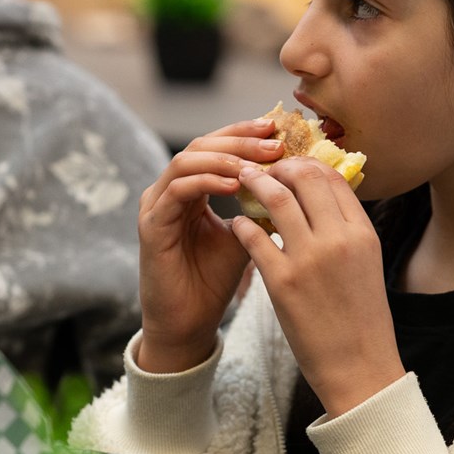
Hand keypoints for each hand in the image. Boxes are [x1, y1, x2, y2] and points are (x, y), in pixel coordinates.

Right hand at [135, 119, 283, 372]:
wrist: (188, 322)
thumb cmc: (214, 280)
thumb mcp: (247, 235)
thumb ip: (262, 207)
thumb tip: (302, 181)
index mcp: (193, 187)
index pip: (218, 146)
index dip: (247, 134)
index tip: (279, 131)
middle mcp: (171, 189)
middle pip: (203, 144)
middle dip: (241, 141)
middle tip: (274, 143)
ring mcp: (157, 204)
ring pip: (188, 159)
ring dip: (226, 158)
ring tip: (258, 164)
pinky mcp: (151, 225)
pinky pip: (177, 190)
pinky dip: (206, 181)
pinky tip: (234, 185)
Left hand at [232, 158, 404, 416]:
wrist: (360, 369)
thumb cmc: (362, 320)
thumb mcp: (368, 265)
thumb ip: (348, 231)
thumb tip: (325, 201)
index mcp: (363, 233)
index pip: (334, 177)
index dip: (307, 163)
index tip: (288, 166)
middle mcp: (339, 239)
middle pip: (305, 177)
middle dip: (279, 167)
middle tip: (261, 169)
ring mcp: (310, 259)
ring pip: (276, 198)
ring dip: (256, 184)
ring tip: (243, 182)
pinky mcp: (282, 282)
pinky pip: (253, 236)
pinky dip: (242, 224)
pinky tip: (237, 224)